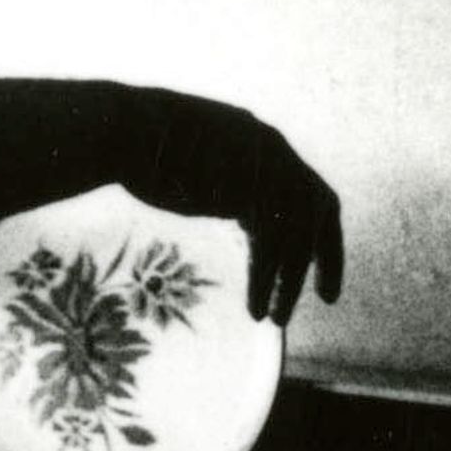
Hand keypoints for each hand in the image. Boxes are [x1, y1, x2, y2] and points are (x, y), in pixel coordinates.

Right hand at [99, 90, 348, 323]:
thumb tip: (227, 202)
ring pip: (295, 234)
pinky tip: (256, 310)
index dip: (318, 227)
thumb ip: (225, 181)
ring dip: (289, 281)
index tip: (316, 262)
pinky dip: (265, 281)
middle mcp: (273, 151)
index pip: (309, 188)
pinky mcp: (245, 191)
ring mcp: (263, 169)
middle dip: (327, 255)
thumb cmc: (146, 152)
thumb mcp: (200, 161)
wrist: (122, 131)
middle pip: (320, 207)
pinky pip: (268, 245)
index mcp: (264, 143)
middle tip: (327, 296)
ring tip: (276, 318)